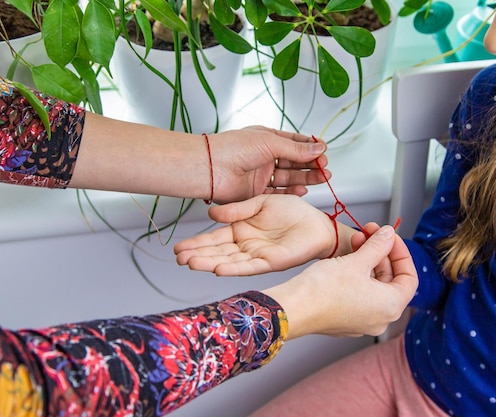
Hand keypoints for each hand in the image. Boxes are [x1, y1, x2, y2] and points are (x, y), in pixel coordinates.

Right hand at [174, 194, 344, 274]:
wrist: (316, 223)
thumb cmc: (293, 212)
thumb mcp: (261, 202)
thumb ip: (237, 210)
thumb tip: (211, 214)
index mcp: (241, 229)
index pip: (214, 238)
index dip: (197, 243)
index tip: (178, 248)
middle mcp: (245, 245)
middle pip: (217, 252)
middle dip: (197, 255)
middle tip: (178, 258)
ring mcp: (256, 255)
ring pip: (228, 260)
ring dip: (209, 263)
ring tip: (190, 263)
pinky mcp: (269, 263)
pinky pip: (248, 266)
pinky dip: (233, 268)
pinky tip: (217, 269)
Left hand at [208, 126, 330, 202]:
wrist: (211, 168)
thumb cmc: (234, 149)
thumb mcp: (271, 143)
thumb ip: (296, 149)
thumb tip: (319, 148)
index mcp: (267, 139)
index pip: (294, 143)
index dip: (310, 148)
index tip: (324, 151)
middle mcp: (264, 157)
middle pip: (294, 161)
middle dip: (312, 165)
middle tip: (326, 168)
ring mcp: (261, 175)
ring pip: (289, 177)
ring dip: (306, 178)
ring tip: (323, 178)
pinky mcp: (256, 192)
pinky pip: (278, 193)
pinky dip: (292, 192)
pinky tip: (304, 190)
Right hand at [262, 225, 417, 338]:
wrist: (294, 308)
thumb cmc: (323, 290)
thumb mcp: (356, 261)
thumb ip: (378, 246)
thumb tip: (388, 235)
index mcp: (391, 306)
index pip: (409, 277)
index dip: (401, 252)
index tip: (389, 237)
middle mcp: (380, 318)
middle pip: (390, 279)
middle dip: (380, 252)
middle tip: (370, 232)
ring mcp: (361, 320)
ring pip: (372, 285)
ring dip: (367, 260)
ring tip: (355, 240)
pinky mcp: (344, 319)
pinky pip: (358, 293)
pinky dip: (356, 274)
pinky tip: (346, 257)